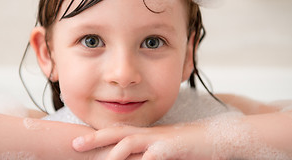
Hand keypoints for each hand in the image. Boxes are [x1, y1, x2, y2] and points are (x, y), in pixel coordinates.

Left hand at [72, 124, 211, 159]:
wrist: (217, 137)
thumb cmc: (189, 146)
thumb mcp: (164, 149)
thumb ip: (148, 153)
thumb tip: (137, 158)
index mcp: (146, 134)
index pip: (117, 133)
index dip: (98, 136)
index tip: (80, 141)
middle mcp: (149, 134)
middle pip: (117, 133)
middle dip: (94, 138)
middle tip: (74, 144)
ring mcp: (160, 140)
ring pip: (130, 142)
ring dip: (112, 152)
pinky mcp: (172, 148)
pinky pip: (153, 156)